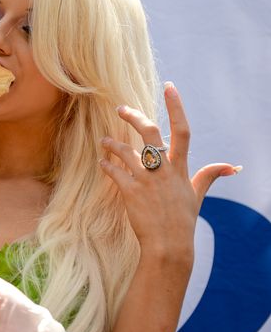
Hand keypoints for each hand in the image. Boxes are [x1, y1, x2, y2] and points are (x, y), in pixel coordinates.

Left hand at [99, 82, 239, 258]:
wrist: (168, 244)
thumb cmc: (182, 220)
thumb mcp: (197, 195)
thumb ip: (208, 176)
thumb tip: (230, 166)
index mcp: (181, 168)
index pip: (182, 130)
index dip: (176, 107)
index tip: (169, 87)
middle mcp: (163, 170)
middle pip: (150, 133)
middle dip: (134, 116)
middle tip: (120, 108)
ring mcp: (146, 180)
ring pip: (125, 151)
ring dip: (111, 144)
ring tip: (104, 141)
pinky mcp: (130, 191)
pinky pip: (114, 171)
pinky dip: (106, 165)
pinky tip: (101, 162)